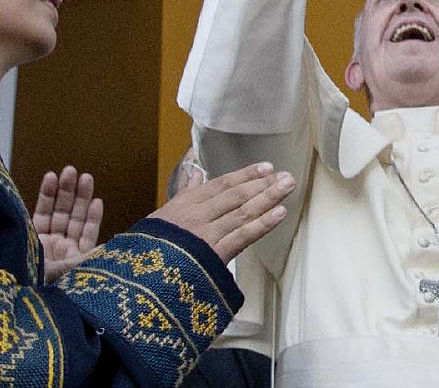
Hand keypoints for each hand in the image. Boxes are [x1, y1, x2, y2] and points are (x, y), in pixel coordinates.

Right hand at [32, 166, 102, 282]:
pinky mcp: (31, 235)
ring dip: (64, 191)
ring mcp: (46, 242)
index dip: (92, 218)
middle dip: (79, 197)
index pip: (87, 234)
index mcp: (74, 259)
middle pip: (74, 218)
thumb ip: (88, 257)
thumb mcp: (70, 271)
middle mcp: (61, 250)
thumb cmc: (44, 287)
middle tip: (85, 176)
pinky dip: (46, 195)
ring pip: (58, 211)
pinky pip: (41, 211)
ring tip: (70, 171)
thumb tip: (110, 246)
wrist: (17, 290)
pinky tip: (51, 178)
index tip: (98, 201)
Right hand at [149, 162, 294, 264]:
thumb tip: (194, 171)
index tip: (265, 167)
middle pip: (237, 196)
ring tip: (288, 186)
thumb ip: (183, 192)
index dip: (245, 175)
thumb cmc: (147, 250)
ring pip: (243, 212)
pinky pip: (243, 236)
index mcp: (185, 205)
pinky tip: (280, 213)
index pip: (221, 184)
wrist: (138, 282)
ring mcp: (208, 235)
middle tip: (286, 176)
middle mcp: (199, 216)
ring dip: (268, 198)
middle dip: (263, 184)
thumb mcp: (161, 216)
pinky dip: (263, 224)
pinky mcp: (214, 256)